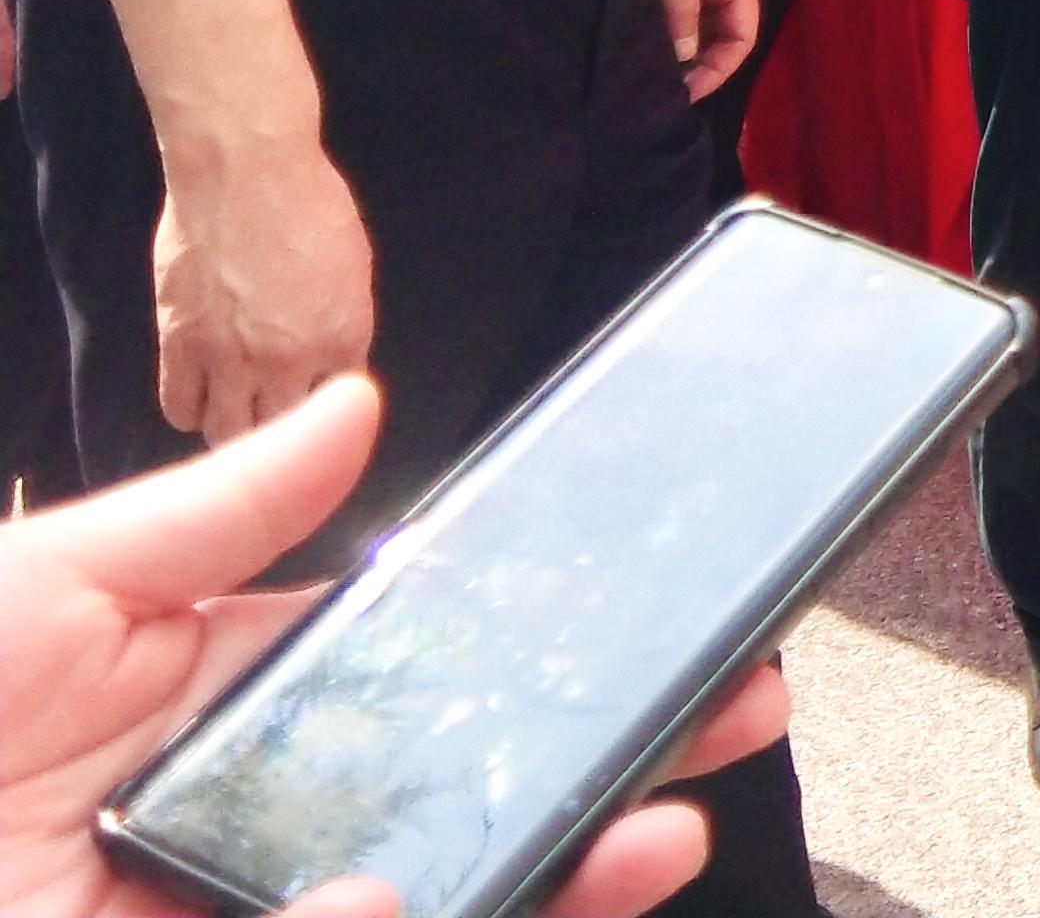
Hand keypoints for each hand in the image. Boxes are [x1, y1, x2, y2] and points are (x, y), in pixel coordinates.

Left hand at [0, 377, 785, 917]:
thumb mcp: (41, 591)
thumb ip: (208, 516)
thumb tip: (360, 404)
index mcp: (208, 712)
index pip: (413, 670)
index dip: (543, 637)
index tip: (658, 596)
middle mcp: (245, 826)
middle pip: (459, 788)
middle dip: (610, 747)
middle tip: (737, 700)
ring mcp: (243, 907)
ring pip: (440, 891)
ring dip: (570, 865)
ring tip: (664, 822)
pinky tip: (454, 891)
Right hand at [151, 144, 370, 443]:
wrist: (244, 173)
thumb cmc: (311, 203)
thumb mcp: (353, 267)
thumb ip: (342, 322)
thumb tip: (330, 357)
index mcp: (343, 338)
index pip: (339, 402)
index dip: (326, 403)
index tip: (316, 400)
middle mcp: (288, 362)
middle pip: (281, 432)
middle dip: (280, 429)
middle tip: (273, 418)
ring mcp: (228, 360)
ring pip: (227, 434)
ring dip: (234, 430)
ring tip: (237, 415)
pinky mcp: (177, 348)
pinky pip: (179, 408)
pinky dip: (190, 411)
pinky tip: (199, 398)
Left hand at [630, 0, 760, 103]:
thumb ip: (679, 11)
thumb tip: (680, 61)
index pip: (742, 36)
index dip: (717, 69)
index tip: (682, 94)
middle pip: (723, 31)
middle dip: (699, 63)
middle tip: (662, 91)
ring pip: (699, 19)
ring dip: (681, 45)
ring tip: (650, 71)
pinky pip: (680, 3)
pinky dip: (667, 24)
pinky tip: (643, 37)